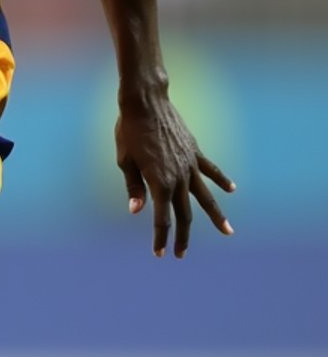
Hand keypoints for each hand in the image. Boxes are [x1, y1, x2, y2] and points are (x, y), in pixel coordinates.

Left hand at [116, 95, 234, 257]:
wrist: (146, 102)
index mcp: (158, 183)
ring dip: (216, 216)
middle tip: (182, 254)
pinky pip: (211, 170)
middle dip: (183, 236)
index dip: (160, 238)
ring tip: (228, 232)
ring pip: (206, 196)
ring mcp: (189, 165)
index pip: (161, 219)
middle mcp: (178, 177)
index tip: (160, 253)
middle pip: (184, 214)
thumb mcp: (124, 161)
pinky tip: (232, 190)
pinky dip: (222, 180)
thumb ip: (133, 187)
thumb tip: (136, 210)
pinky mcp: (195, 152)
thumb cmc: (128, 131)